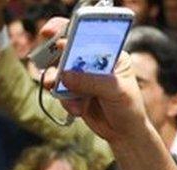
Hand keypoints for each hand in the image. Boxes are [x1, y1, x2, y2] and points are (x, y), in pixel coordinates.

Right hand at [39, 17, 146, 142]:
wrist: (124, 133)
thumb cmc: (128, 108)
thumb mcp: (115, 91)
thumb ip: (91, 81)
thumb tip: (64, 75)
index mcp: (108, 52)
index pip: (85, 33)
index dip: (65, 29)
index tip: (51, 33)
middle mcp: (92, 60)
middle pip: (64, 48)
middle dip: (53, 56)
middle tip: (48, 65)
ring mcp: (80, 75)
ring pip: (56, 70)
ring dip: (55, 80)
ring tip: (57, 90)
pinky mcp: (72, 91)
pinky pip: (58, 90)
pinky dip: (65, 100)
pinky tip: (79, 110)